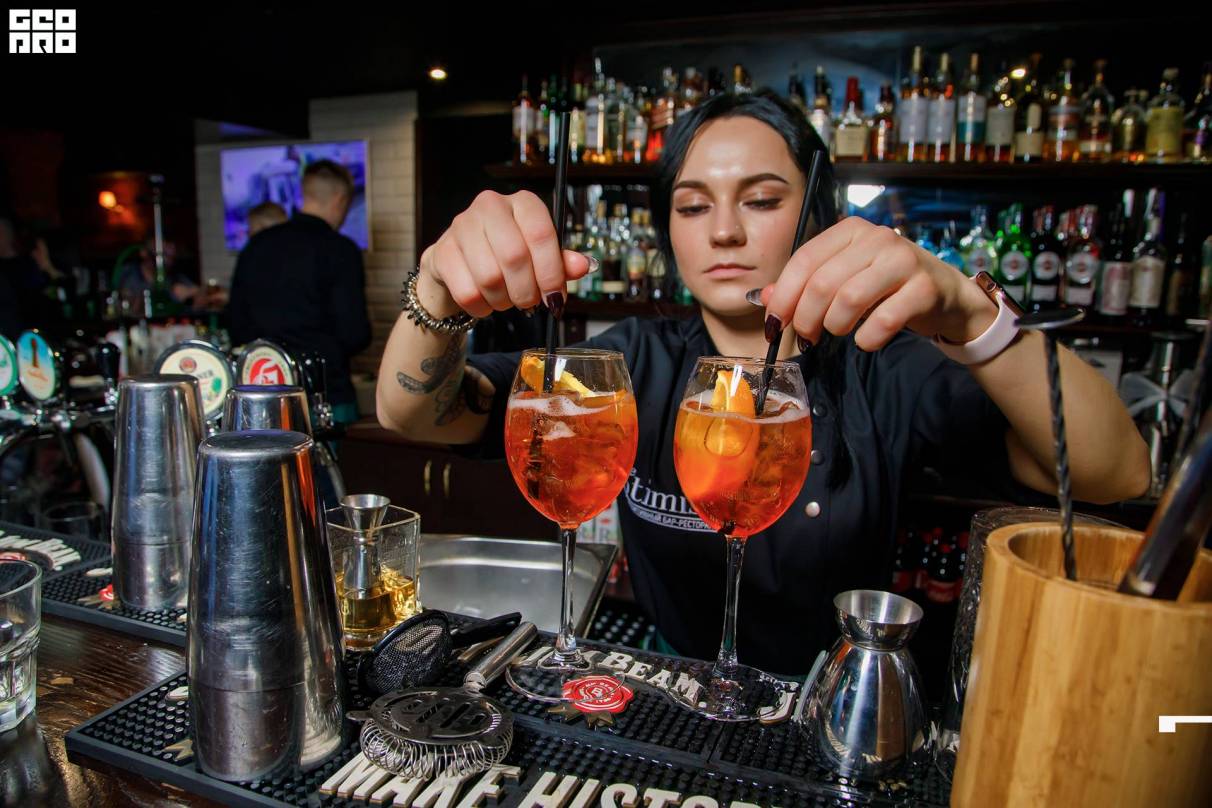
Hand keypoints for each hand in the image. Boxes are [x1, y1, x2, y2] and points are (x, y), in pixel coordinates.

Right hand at [418, 190, 591, 319]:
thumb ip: (561, 262)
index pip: (541, 234)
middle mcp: (490, 206)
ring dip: (503, 300)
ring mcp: (461, 226)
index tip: (555, 298)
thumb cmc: (504, 257)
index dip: (551, 272)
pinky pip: (467, 292)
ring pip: (490, 277)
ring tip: (506, 299)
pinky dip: (482, 308)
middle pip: (515, 257)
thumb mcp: (539, 257)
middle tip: (529, 303)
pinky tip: (485, 302)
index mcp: (522, 203)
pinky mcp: (441, 252)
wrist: (458, 263)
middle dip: (527, 291)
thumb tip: (584, 265)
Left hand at [759, 217, 996, 350]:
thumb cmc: (887, 287)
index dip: (784, 296)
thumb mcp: (844, 278)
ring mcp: (903, 261)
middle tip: (807, 337)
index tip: (775, 323)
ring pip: (849, 300)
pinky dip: (868, 338)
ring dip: (836, 326)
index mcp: (851, 231)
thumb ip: (804, 286)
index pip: (804, 260)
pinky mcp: (925, 288)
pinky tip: (867, 339)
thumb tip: (766, 298)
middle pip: (823, 283)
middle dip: (807, 318)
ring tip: (840, 332)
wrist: (946, 295)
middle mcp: (877, 238)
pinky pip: (884, 320)